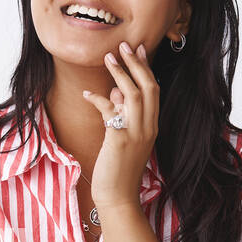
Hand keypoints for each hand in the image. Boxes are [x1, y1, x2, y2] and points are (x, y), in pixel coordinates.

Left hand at [81, 41, 158, 209]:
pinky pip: (111, 111)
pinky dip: (98, 100)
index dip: (146, 68)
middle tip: (123, 45)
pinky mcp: (120, 140)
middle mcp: (148, 127)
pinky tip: (87, 95)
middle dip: (136, 63)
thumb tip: (115, 91)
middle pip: (148, 87)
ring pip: (133, 94)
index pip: (154, 90)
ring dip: (120, 73)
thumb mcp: (123, 138)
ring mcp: (137, 134)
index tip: (138, 49)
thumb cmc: (118, 169)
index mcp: (152, 126)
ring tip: (108, 56)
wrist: (118, 197)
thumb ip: (122, 114)